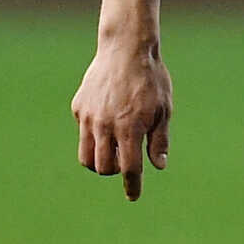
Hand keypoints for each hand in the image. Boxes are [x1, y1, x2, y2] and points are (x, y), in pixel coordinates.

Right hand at [73, 37, 171, 200]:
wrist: (126, 47)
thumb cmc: (151, 78)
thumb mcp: (163, 109)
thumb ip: (159, 140)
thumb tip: (158, 166)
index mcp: (130, 127)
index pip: (129, 168)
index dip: (132, 186)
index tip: (133, 196)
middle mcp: (106, 125)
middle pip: (103, 167)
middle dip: (115, 172)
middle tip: (125, 164)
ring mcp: (89, 116)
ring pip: (86, 156)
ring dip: (99, 162)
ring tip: (112, 153)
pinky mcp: (79, 107)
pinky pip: (83, 132)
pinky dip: (94, 137)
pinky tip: (107, 122)